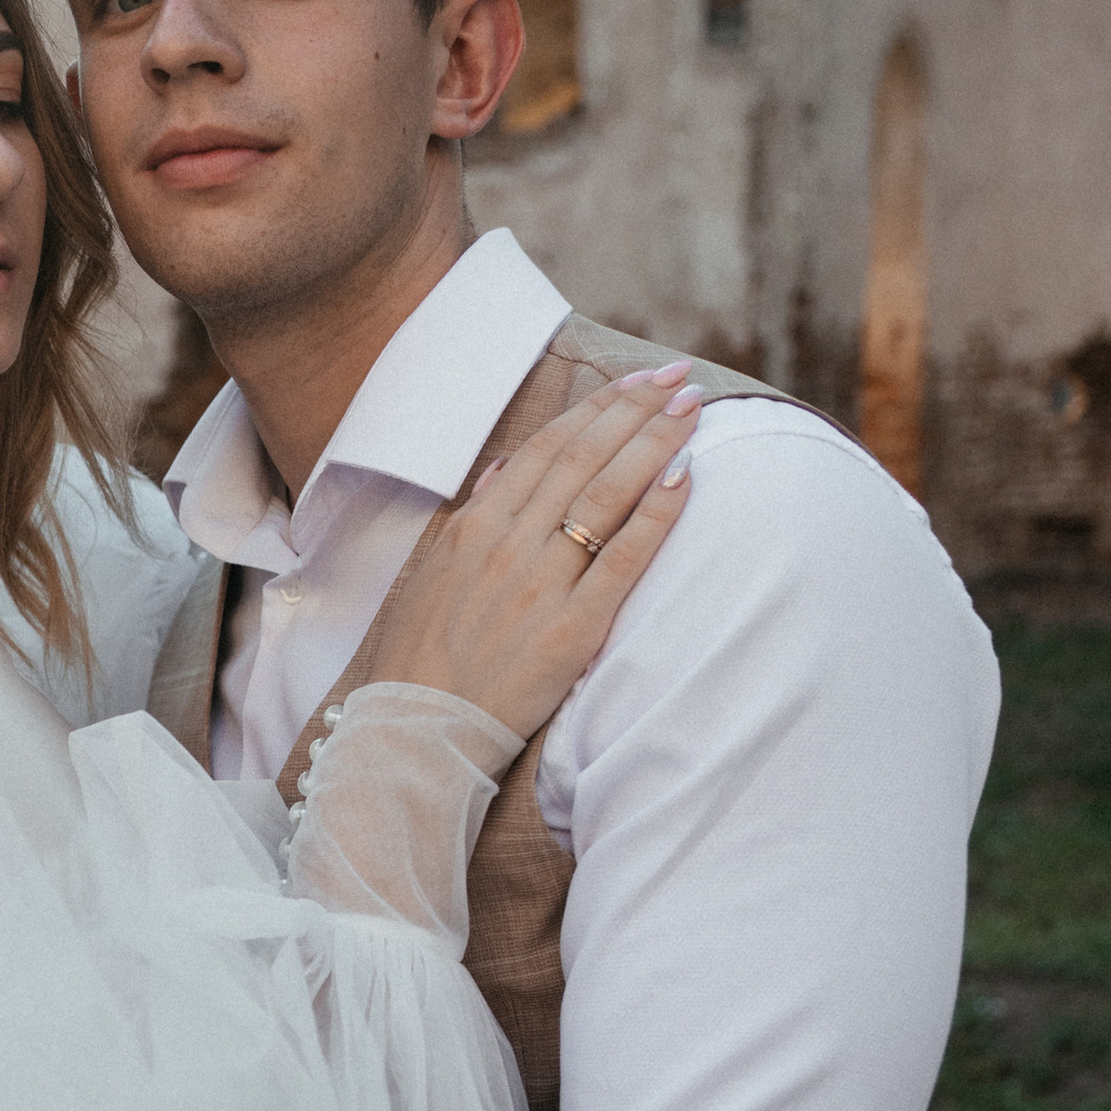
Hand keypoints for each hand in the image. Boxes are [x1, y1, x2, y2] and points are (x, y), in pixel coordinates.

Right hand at [359, 370, 700, 742]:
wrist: (418, 730)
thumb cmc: (423, 657)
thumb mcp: (432, 573)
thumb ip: (473, 517)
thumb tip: (505, 468)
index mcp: (475, 527)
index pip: (546, 450)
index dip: (597, 410)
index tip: (637, 383)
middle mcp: (508, 545)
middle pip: (583, 459)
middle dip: (635, 411)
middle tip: (678, 379)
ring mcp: (541, 585)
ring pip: (606, 495)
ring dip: (653, 444)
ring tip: (692, 410)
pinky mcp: (572, 630)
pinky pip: (623, 560)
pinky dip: (656, 515)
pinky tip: (686, 477)